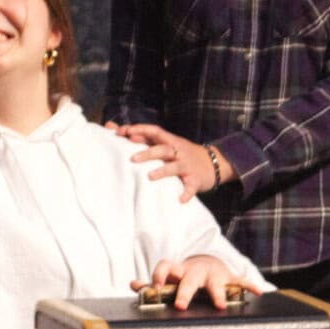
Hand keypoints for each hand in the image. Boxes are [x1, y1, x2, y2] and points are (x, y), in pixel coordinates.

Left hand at [114, 122, 234, 202]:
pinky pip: (191, 187)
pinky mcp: (195, 179)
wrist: (215, 162)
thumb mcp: (165, 143)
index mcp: (170, 141)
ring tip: (150, 177)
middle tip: (132, 158)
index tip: (123, 132)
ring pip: (175, 166)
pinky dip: (186, 193)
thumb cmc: (181, 153)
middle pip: (163, 149)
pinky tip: (180, 199)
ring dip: (163, 171)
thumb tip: (114, 129)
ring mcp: (187, 165)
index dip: (140, 130)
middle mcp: (178, 151)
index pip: (154, 131)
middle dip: (148, 152)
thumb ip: (143, 137)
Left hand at [130, 254, 261, 310]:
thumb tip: (133, 284)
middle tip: (180, 305)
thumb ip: (151, 284)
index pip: (166, 267)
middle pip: (188, 279)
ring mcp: (213, 274)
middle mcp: (194, 271)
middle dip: (185, 292)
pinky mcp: (229, 278)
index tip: (155, 288)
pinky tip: (258, 292)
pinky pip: (241, 281)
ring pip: (215, 282)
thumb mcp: (169, 279)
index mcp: (178, 271)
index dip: (159, 276)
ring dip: (218, 293)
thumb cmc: (184, 276)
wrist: (208, 264)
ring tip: (221, 305)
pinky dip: (250, 286)